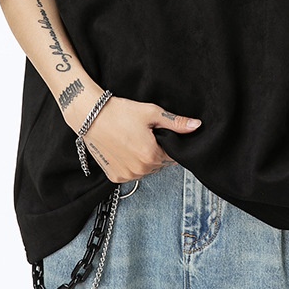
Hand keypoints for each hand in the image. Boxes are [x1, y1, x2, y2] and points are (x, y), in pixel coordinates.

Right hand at [81, 96, 200, 182]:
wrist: (91, 116)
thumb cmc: (121, 112)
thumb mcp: (151, 113)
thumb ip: (176, 123)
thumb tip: (197, 126)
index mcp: (152, 156)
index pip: (173, 157)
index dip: (167, 144)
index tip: (157, 133)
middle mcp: (140, 170)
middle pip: (159, 164)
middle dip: (156, 152)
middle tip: (144, 134)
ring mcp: (127, 175)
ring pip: (146, 170)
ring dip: (144, 160)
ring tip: (133, 140)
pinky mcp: (115, 177)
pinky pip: (131, 173)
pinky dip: (131, 164)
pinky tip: (124, 149)